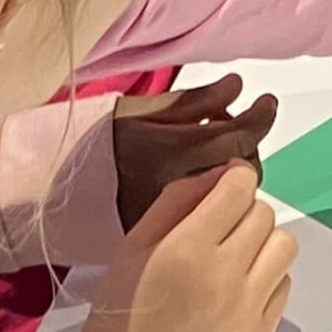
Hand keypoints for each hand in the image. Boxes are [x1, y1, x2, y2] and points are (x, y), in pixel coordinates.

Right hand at [51, 162, 294, 331]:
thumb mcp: (134, 242)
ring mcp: (247, 310)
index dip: (236, 177)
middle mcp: (224, 277)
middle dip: (244, 211)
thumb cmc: (122, 307)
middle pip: (264, 214)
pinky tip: (239, 287)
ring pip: (284, 246)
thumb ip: (178, 199)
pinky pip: (285, 285)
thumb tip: (220, 173)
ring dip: (263, 242)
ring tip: (237, 255)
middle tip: (221, 227)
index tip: (228, 183)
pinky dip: (267, 278)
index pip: (239, 189)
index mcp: (187, 249)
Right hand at [111, 75, 278, 230]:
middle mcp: (181, 190)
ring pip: (237, 202)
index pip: (236, 136)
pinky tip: (210, 194)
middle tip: (232, 131)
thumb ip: (195, 101)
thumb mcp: (142, 111)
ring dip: (239, 178)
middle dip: (246, 147)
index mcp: (172, 152)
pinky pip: (219, 226)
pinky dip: (225, 207)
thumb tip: (235, 86)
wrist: (65, 191)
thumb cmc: (102, 147)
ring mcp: (181, 222)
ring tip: (217, 164)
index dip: (259, 116)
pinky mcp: (178, 244)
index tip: (266, 103)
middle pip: (243, 171)